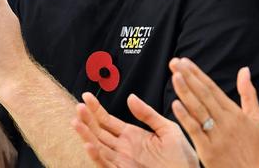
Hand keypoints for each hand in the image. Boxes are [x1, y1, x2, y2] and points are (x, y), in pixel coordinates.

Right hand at [73, 92, 197, 167]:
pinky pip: (105, 164)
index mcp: (132, 135)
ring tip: (76, 122)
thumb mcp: (167, 129)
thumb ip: (147, 114)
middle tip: (78, 106)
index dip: (96, 109)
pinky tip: (89, 145)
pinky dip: (96, 156)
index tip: (86, 97)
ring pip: (98, 147)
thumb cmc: (181, 156)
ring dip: (86, 135)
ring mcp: (122, 161)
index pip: (108, 120)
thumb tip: (130, 97)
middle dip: (87, 119)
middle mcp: (123, 148)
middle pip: (99, 132)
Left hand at [170, 58, 258, 167]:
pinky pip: (195, 131)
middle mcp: (225, 121)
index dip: (198, 74)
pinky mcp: (208, 151)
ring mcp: (216, 136)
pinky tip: (176, 104)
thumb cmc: (252, 146)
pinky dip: (186, 117)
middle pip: (204, 95)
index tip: (185, 61)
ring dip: (185, 92)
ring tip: (174, 76)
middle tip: (175, 62)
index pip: (212, 88)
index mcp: (234, 112)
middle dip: (188, 77)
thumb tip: (245, 69)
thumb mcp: (256, 118)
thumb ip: (249, 93)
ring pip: (198, 110)